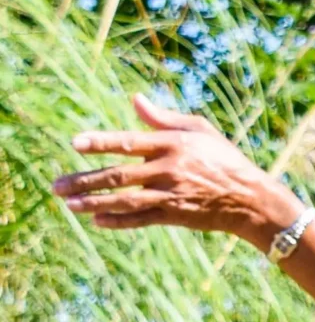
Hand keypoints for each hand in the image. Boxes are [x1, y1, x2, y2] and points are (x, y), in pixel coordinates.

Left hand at [52, 93, 302, 250]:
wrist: (251, 199)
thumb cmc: (225, 159)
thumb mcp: (198, 129)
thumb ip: (163, 118)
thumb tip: (135, 99)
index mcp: (170, 144)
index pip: (127, 142)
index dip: (100, 142)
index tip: (74, 144)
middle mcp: (167, 169)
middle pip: (118, 175)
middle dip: (84, 180)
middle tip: (57, 185)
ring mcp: (170, 195)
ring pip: (124, 200)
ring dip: (94, 203)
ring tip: (69, 205)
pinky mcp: (176, 216)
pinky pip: (141, 219)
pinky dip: (119, 221)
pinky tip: (98, 221)